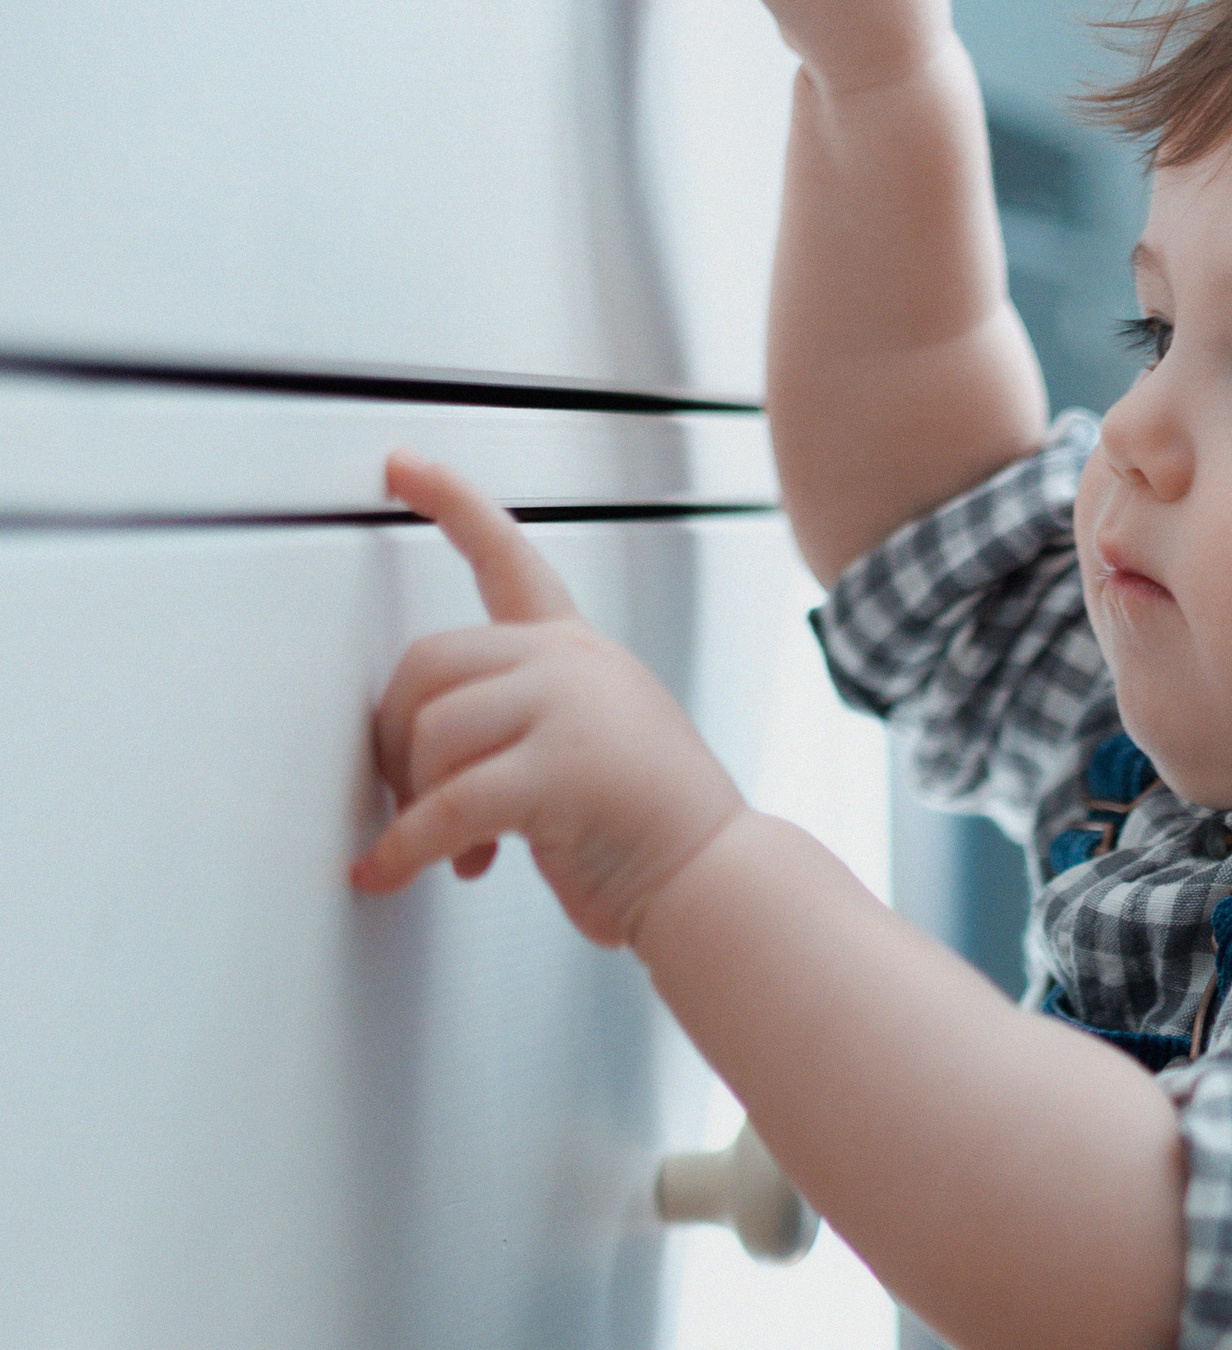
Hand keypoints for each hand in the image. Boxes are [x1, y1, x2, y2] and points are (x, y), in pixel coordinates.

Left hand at [355, 457, 745, 945]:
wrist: (718, 884)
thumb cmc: (653, 835)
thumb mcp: (589, 747)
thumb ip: (519, 723)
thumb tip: (420, 754)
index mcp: (580, 655)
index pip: (508, 557)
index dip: (451, 503)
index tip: (402, 465)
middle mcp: (574, 667)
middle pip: (429, 662)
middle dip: (396, 737)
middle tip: (408, 795)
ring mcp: (571, 711)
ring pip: (433, 731)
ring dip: (418, 803)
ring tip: (456, 849)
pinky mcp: (561, 771)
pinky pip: (447, 805)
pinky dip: (408, 847)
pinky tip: (394, 870)